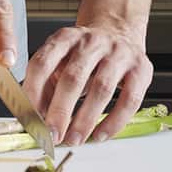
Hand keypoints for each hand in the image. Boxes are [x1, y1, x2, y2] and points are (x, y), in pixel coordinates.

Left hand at [23, 23, 152, 145]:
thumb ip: (47, 86)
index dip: (33, 92)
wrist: (119, 32)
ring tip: (74, 139)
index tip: (29, 117)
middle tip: (52, 135)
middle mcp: (92, 42)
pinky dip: (114, 121)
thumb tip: (36, 119)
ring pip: (102, 88)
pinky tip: (100, 135)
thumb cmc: (85, 55)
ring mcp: (119, 54)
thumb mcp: (60, 61)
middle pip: (73, 77)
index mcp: (66, 38)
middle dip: (60, 111)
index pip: (43, 63)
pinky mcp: (141, 69)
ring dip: (85, 119)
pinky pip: (130, 99)